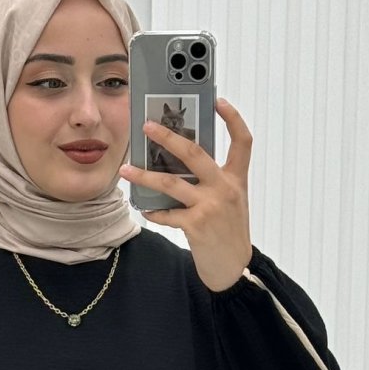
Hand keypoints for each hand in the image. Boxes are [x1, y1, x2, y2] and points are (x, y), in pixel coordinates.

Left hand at [119, 99, 253, 292]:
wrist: (234, 268)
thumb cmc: (228, 232)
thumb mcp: (229, 202)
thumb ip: (212, 181)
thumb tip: (179, 164)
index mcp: (237, 179)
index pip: (242, 141)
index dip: (232, 118)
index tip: (218, 100)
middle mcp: (225, 188)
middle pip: (194, 153)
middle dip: (168, 137)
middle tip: (147, 126)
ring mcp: (211, 205)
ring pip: (171, 182)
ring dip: (144, 176)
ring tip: (126, 170)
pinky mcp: (197, 225)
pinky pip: (167, 213)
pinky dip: (153, 211)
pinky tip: (144, 209)